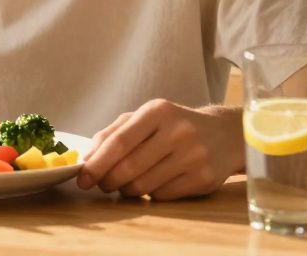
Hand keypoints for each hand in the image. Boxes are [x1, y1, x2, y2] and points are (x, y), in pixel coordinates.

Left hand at [76, 99, 243, 199]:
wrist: (223, 134)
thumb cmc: (174, 126)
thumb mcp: (145, 118)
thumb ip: (112, 133)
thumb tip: (87, 159)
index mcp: (158, 111)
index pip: (119, 142)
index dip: (97, 163)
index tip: (82, 178)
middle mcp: (178, 131)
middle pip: (129, 167)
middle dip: (108, 181)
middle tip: (103, 184)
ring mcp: (193, 156)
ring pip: (144, 185)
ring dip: (127, 190)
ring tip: (128, 183)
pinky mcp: (204, 178)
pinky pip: (162, 196)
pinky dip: (150, 194)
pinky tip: (153, 184)